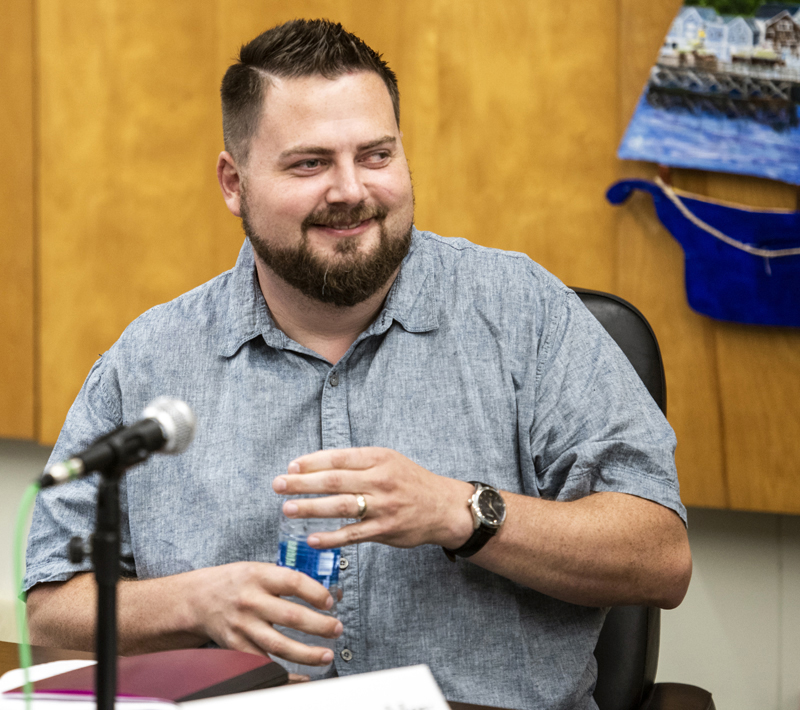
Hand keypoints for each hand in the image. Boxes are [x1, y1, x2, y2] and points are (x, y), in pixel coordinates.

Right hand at [186, 561, 341, 665]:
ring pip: (279, 645)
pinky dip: (284, 674)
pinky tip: (302, 676)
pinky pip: (263, 664)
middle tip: (337, 629)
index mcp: (258, 576)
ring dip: (307, 653)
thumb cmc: (235, 582)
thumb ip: (286, 579)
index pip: (293, 582)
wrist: (198, 598)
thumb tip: (324, 593)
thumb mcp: (258, 569)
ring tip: (326, 656)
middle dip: (320, 625)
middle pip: (291, 617)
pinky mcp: (236, 646)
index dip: (316, 593)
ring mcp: (243, 626)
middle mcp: (250, 601)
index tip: (330, 602)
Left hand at [272, 447, 474, 549]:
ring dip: (311, 508)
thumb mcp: (387, 460)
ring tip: (287, 509)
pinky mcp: (385, 530)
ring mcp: (383, 506)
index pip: (338, 457)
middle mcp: (380, 480)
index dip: (311, 462)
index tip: (290, 467)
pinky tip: (312, 538)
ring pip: (340, 506)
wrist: (442, 506)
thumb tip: (315, 466)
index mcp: (378, 458)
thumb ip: (356, 462)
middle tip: (278, 485)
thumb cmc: (408, 481)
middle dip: (302, 483)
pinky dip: (331, 537)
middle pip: (334, 480)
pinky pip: (353, 534)